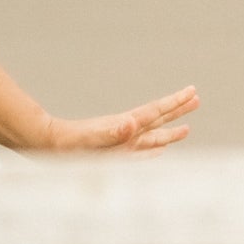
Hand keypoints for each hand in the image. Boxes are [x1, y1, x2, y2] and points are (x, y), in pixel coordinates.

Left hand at [42, 85, 198, 151]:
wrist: (47, 145)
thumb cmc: (68, 144)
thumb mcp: (91, 138)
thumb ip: (112, 131)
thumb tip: (132, 123)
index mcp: (124, 125)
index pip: (154, 112)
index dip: (174, 103)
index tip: (192, 92)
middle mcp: (125, 131)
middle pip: (157, 118)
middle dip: (177, 111)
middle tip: (196, 99)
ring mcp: (120, 141)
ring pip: (152, 135)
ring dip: (169, 131)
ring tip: (185, 128)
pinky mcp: (113, 151)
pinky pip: (139, 149)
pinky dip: (153, 148)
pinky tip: (158, 150)